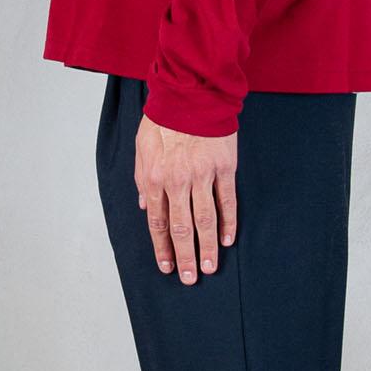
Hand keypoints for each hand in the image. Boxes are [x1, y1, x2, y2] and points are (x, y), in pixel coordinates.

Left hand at [135, 116, 237, 281]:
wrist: (192, 92)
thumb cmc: (164, 118)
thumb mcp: (142, 146)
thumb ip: (142, 179)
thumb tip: (145, 207)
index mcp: (155, 177)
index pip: (157, 222)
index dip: (162, 247)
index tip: (168, 267)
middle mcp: (177, 180)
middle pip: (181, 227)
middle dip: (185, 256)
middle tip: (190, 278)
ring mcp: (202, 175)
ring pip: (205, 219)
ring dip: (207, 246)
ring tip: (210, 267)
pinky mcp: (224, 166)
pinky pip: (227, 200)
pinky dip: (228, 221)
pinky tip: (228, 239)